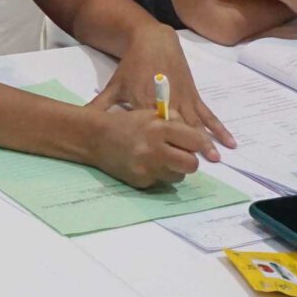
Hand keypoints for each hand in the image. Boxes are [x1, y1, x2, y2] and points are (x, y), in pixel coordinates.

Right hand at [89, 105, 206, 188]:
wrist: (95, 138)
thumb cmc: (127, 123)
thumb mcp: (152, 114)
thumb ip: (176, 122)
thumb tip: (198, 139)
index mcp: (159, 128)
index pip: (194, 141)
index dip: (200, 144)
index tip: (200, 147)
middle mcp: (154, 149)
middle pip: (191, 165)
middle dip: (190, 161)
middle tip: (182, 155)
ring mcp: (147, 168)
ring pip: (178, 177)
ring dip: (174, 169)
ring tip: (161, 159)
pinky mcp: (140, 181)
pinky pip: (160, 181)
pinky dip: (157, 174)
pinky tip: (145, 164)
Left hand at [92, 27, 233, 156]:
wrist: (153, 40)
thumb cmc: (131, 66)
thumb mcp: (114, 86)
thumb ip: (100, 106)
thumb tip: (80, 120)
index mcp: (145, 102)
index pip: (152, 128)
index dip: (157, 145)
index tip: (162, 163)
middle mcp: (167, 102)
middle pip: (178, 129)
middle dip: (185, 147)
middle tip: (193, 166)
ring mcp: (183, 99)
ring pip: (195, 124)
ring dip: (205, 141)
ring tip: (214, 159)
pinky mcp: (193, 95)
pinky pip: (208, 115)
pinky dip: (219, 128)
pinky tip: (230, 142)